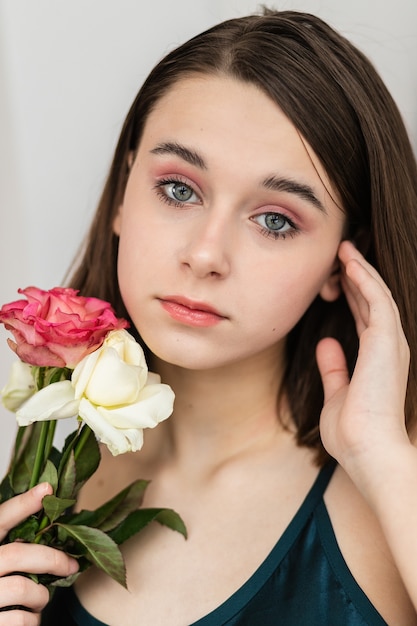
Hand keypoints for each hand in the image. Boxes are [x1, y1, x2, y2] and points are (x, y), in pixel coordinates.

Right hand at [0, 483, 77, 624]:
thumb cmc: (1, 594)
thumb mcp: (3, 565)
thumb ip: (18, 548)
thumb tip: (56, 528)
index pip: (0, 519)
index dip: (23, 504)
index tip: (47, 488)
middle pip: (17, 554)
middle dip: (51, 558)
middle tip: (71, 564)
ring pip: (22, 588)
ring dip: (41, 596)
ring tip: (39, 600)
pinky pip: (21, 620)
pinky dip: (32, 621)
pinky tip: (28, 619)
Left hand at [316, 240, 410, 478]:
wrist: (368, 451)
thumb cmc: (354, 432)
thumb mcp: (337, 393)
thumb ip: (334, 368)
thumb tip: (327, 343)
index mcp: (377, 360)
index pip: (364, 318)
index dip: (351, 296)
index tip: (336, 279)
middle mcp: (388, 348)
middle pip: (371, 302)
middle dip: (355, 277)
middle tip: (339, 255)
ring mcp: (391, 343)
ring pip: (377, 295)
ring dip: (360, 271)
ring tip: (344, 250)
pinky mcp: (388, 340)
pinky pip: (378, 300)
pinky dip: (365, 279)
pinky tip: (351, 263)